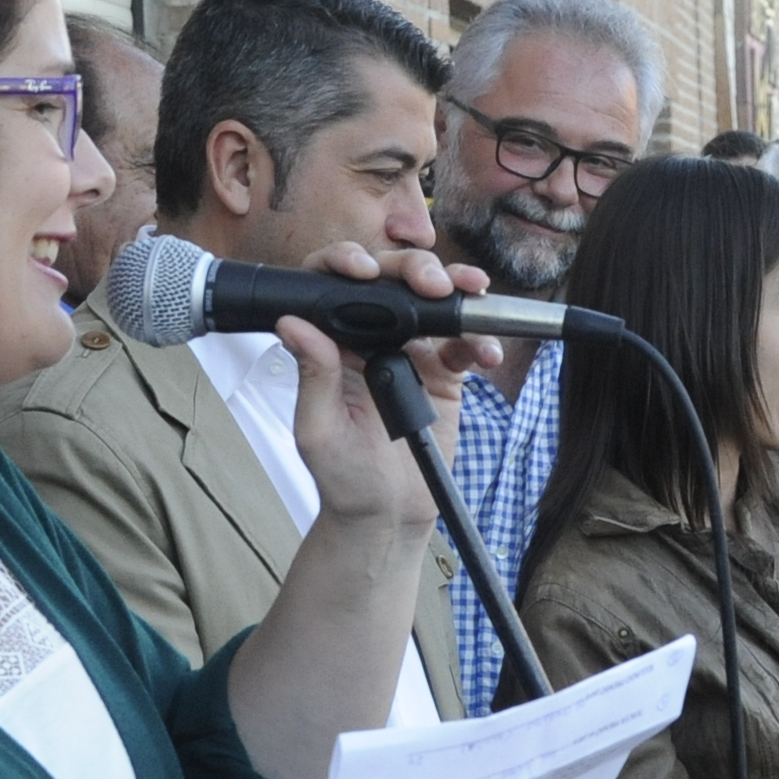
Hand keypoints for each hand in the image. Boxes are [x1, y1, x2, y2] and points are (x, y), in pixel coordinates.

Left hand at [281, 243, 496, 529]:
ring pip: (431, 302)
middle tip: (432, 282)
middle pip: (390, 280)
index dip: (346, 264)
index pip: (331, 286)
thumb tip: (292, 323)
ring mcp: (410, 352)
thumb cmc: (343, 477)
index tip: (363, 271)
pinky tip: (486, 352)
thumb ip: (313, 376)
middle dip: (413, 268)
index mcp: (332, 344)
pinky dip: (480, 341)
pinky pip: (464, 345)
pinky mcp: (443, 374)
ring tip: (470, 293)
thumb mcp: (319, 430)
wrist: (388, 515)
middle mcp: (370, 339)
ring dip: (454, 290)